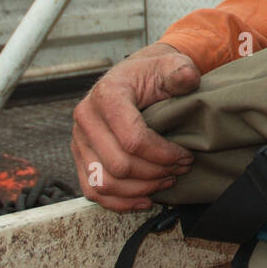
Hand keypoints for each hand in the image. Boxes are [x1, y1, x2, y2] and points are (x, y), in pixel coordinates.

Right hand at [72, 42, 198, 211]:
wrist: (134, 77)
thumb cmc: (154, 74)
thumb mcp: (171, 65)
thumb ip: (181, 72)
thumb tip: (188, 78)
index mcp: (107, 95)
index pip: (133, 139)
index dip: (163, 155)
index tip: (185, 156)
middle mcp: (86, 118)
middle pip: (119, 165)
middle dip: (155, 173)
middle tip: (180, 169)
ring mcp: (79, 139)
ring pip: (104, 183)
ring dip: (140, 190)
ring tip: (166, 182)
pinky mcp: (80, 156)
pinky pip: (92, 190)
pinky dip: (118, 202)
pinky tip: (145, 199)